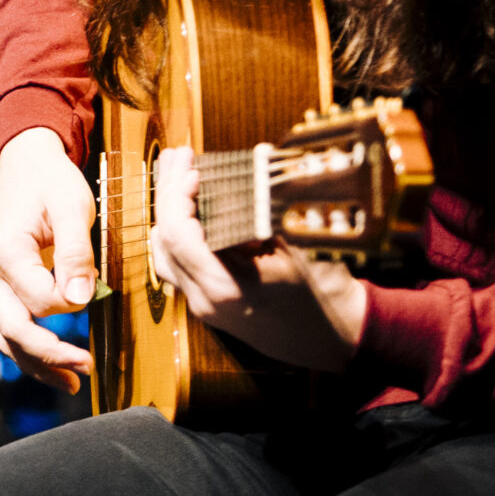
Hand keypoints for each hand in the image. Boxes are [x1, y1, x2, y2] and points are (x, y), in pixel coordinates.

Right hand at [0, 128, 95, 391]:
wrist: (26, 163)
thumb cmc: (52, 181)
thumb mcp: (72, 206)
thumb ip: (76, 252)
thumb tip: (79, 300)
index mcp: (4, 250)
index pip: (38, 299)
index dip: (71, 304)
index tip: (95, 288)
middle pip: (14, 328)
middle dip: (50, 354)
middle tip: (87, 369)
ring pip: (6, 336)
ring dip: (37, 363)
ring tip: (72, 383)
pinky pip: (7, 327)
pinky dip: (29, 352)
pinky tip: (54, 367)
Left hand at [149, 148, 367, 371]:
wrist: (331, 338)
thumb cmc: (322, 293)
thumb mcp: (297, 250)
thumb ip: (262, 216)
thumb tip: (248, 168)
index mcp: (226, 288)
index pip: (180, 236)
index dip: (180, 197)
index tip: (194, 170)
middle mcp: (204, 300)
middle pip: (166, 240)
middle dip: (170, 193)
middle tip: (179, 157)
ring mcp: (201, 305)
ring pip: (163, 252)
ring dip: (168, 211)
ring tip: (176, 173)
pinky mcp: (205, 303)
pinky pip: (175, 264)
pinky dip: (175, 231)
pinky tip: (184, 206)